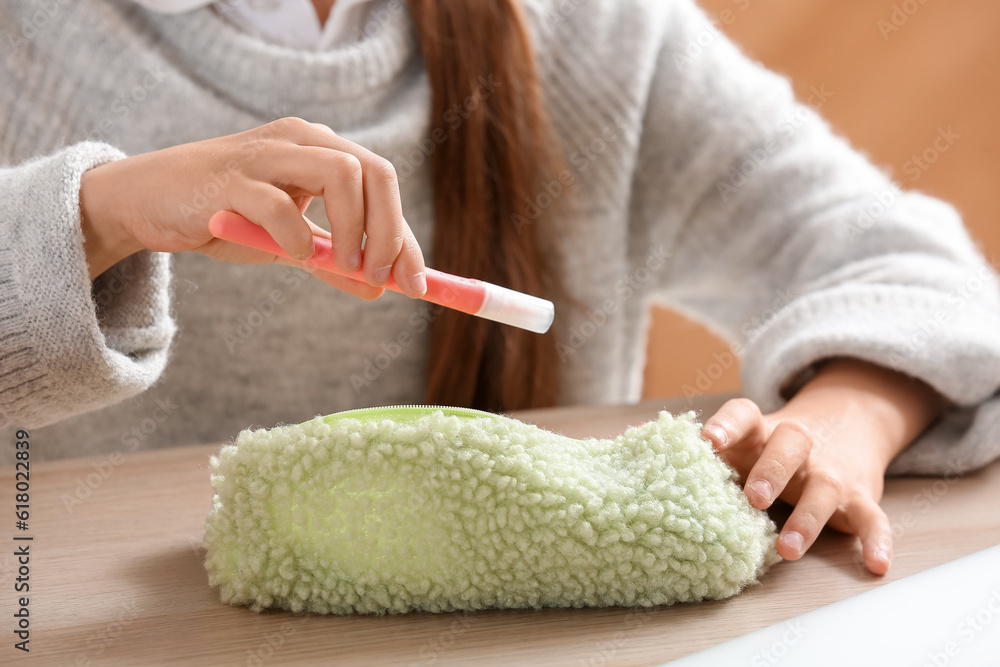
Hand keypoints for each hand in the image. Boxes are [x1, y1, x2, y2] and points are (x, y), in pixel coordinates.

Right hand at [78, 117, 426, 299]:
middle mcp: (301, 140)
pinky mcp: (229, 179)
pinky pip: (281, 206)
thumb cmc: (227, 217)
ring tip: (342, 265)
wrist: (149, 202)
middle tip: (379, 276)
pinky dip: (297, 237)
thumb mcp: (290, 244)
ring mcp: (266, 154)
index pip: (383, 185)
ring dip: (354, 228)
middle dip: (389, 229)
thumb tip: (381, 290)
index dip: (405, 237)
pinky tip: (291, 255)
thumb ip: (332, 262)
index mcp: (321, 149)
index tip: (417, 284)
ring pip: (341, 172)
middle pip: (374, 171)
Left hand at [700, 358, 948, 574]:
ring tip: (787, 548)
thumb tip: (640, 466)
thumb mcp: (743, 444)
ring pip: (825, 487)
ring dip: (808, 518)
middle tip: (753, 497)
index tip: (708, 439)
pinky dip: (877, 540)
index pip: (744, 414)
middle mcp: (798, 445)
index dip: (726, 425)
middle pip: (789, 444)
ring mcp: (831, 471)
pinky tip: (875, 564)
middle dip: (771, 470)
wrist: (845, 424)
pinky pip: (873, 518)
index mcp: (761, 430)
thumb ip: (706, 457)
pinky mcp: (861, 497)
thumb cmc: (770, 448)